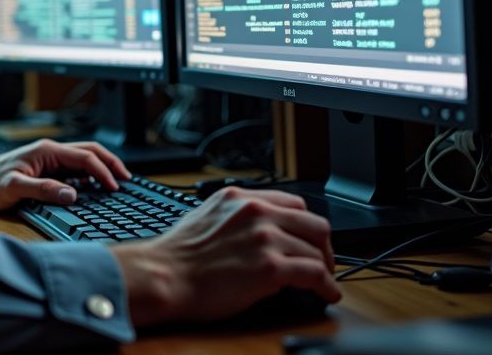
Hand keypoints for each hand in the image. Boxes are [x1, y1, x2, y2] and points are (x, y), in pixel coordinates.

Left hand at [0, 139, 130, 210]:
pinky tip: (96, 187)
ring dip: (103, 166)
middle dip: (110, 163)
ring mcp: (51, 159)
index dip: (102, 172)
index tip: (114, 187)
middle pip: (90, 151)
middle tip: (127, 179)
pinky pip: (76, 168)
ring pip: (85, 157)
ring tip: (118, 181)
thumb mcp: (14, 188)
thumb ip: (42, 190)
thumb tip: (71, 194)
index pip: (84, 157)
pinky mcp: (49, 168)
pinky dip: (91, 174)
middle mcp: (51, 151)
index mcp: (47, 151)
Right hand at [109, 187, 339, 326]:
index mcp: (239, 197)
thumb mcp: (205, 216)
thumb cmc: (177, 255)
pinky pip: (315, 274)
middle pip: (314, 224)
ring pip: (317, 251)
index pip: (292, 203)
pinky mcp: (271, 268)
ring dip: (323, 269)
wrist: (164, 275)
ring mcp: (265, 239)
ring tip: (322, 282)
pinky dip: (326, 286)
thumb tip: (253, 231)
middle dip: (322, 245)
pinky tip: (326, 293)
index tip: (307, 239)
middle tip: (322, 261)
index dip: (305, 225)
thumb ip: (234, 216)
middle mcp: (256, 212)